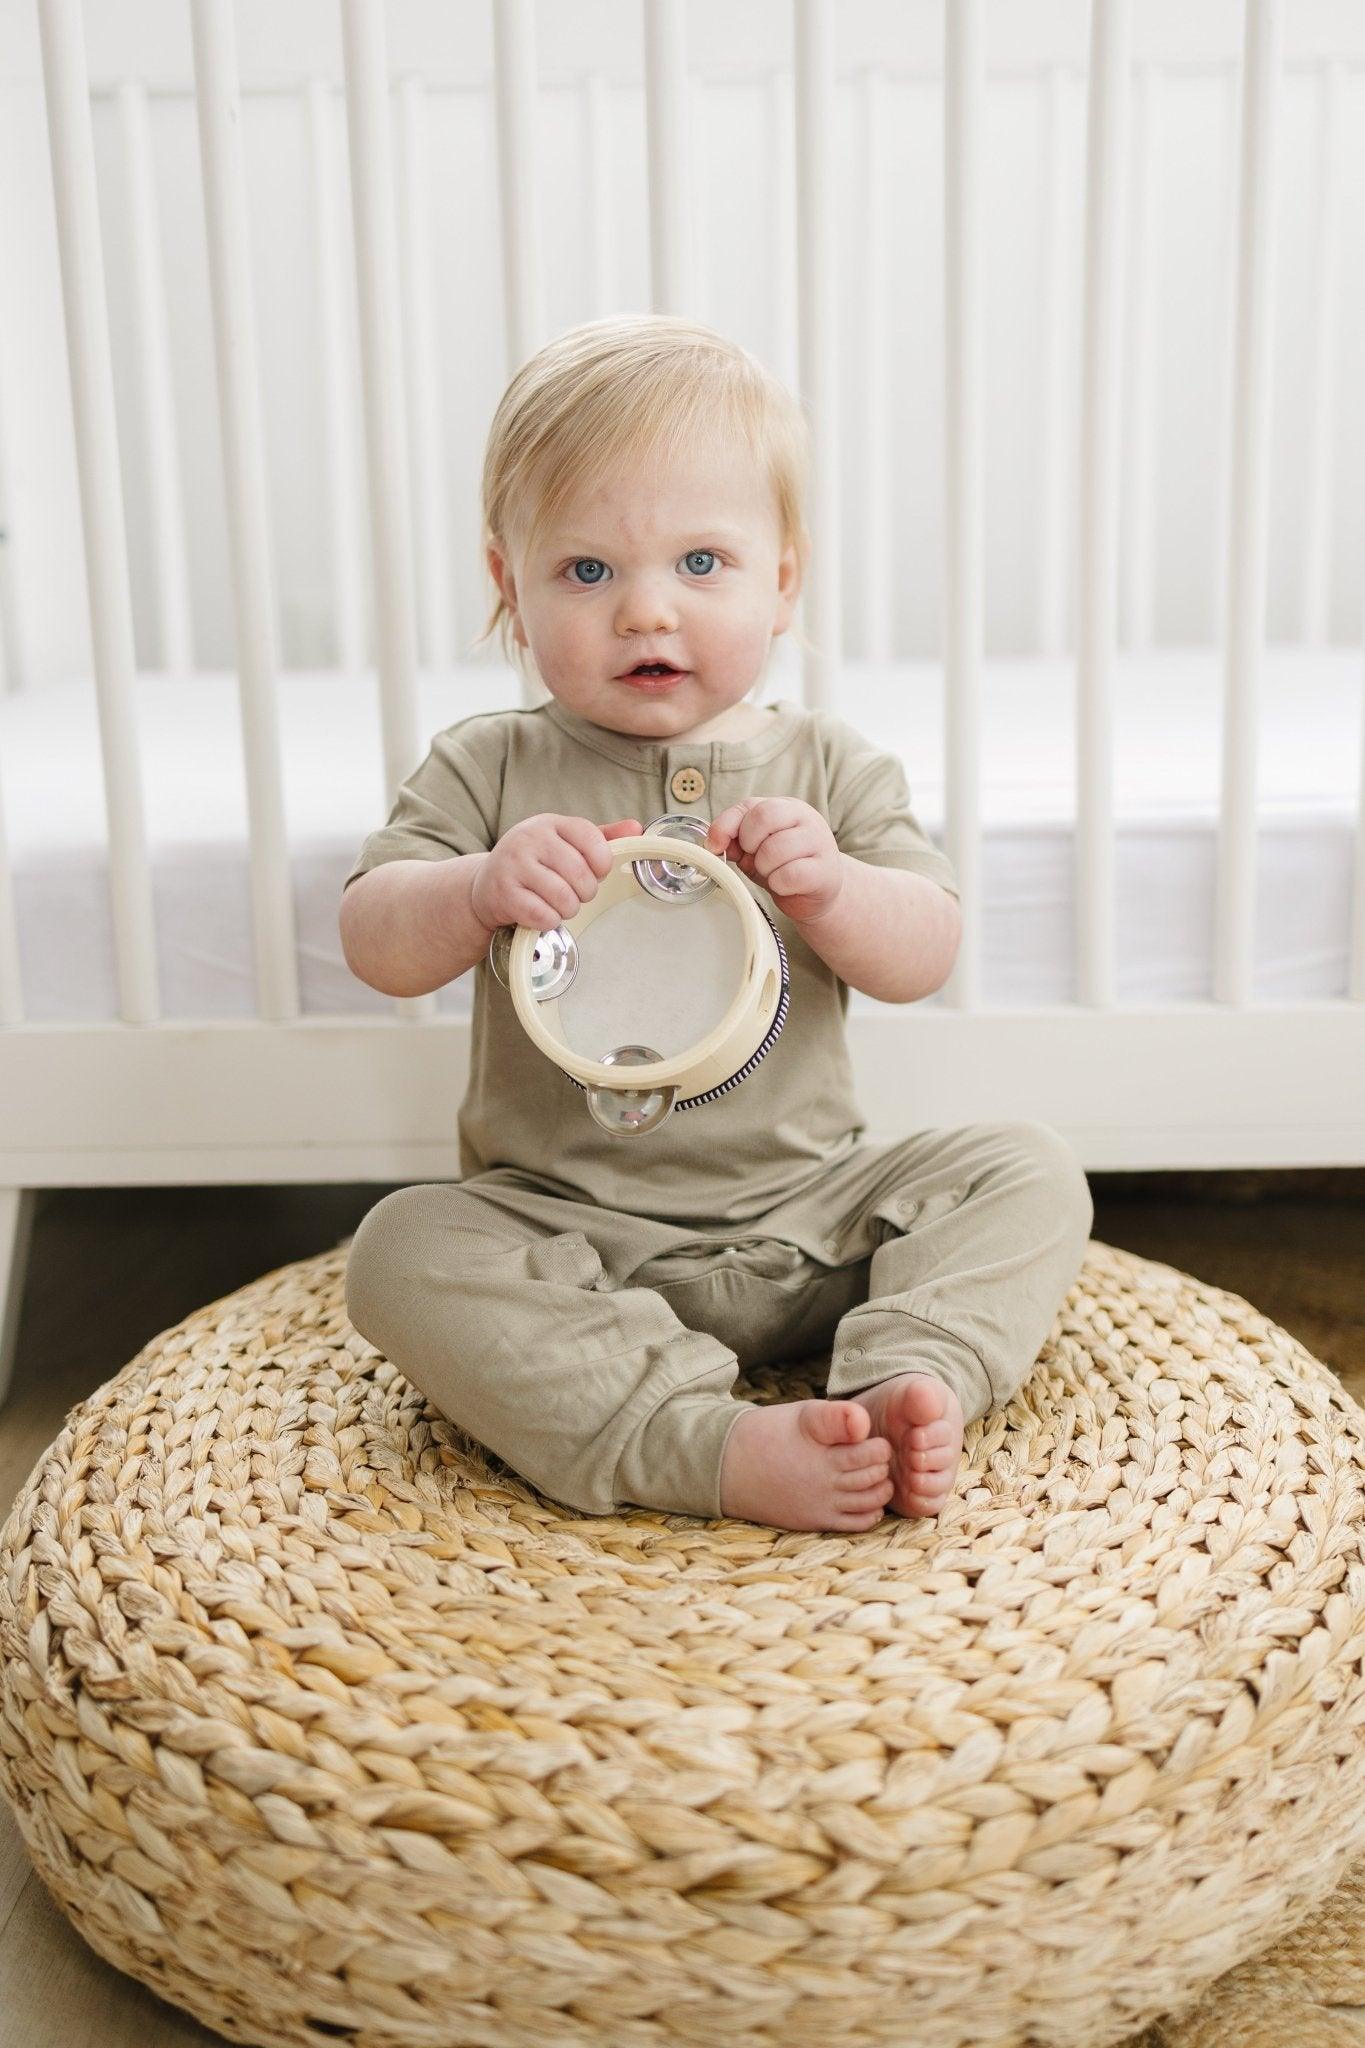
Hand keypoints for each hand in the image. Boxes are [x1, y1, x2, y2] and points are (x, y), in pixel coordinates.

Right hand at [470, 813, 642, 932]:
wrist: (485, 885)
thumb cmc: (534, 864)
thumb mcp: (565, 844)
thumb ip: (601, 837)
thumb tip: (636, 828)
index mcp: (550, 823)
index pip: (592, 838)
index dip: (602, 863)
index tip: (596, 872)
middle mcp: (529, 838)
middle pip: (580, 874)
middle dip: (584, 892)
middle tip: (574, 893)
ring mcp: (513, 865)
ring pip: (564, 898)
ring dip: (567, 909)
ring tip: (558, 904)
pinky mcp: (503, 893)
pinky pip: (544, 916)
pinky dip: (549, 921)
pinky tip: (541, 913)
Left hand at [705, 797, 843, 924]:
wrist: (820, 894)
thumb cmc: (785, 867)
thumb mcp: (756, 849)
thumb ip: (735, 840)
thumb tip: (713, 842)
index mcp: (787, 808)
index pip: (750, 806)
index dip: (727, 826)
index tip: (716, 845)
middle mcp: (806, 818)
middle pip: (765, 817)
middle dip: (749, 844)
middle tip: (754, 859)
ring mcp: (820, 842)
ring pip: (775, 848)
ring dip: (764, 868)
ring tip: (772, 873)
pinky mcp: (825, 871)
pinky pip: (789, 875)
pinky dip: (778, 884)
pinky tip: (785, 885)